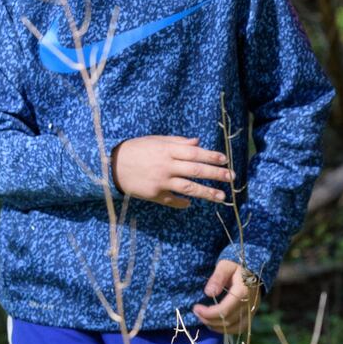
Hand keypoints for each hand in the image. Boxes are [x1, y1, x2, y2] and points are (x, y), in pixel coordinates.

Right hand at [112, 136, 233, 208]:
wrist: (111, 165)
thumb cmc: (136, 149)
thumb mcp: (156, 141)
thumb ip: (178, 142)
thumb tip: (198, 142)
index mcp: (168, 150)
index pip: (195, 153)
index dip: (211, 156)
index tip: (225, 160)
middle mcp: (166, 166)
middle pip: (196, 170)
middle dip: (216, 174)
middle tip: (232, 178)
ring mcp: (161, 181)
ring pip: (188, 188)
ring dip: (207, 193)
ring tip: (221, 197)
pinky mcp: (154, 194)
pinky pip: (172, 200)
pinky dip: (182, 202)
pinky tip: (191, 203)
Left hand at [192, 259, 260, 333]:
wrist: (254, 270)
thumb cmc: (238, 266)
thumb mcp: (226, 266)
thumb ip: (218, 278)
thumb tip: (208, 293)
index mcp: (243, 292)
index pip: (224, 310)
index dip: (207, 313)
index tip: (196, 308)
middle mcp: (249, 305)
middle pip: (227, 321)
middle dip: (208, 319)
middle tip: (196, 311)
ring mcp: (251, 312)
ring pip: (233, 328)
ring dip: (215, 326)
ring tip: (204, 317)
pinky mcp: (251, 315)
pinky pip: (239, 328)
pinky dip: (226, 329)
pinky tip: (215, 323)